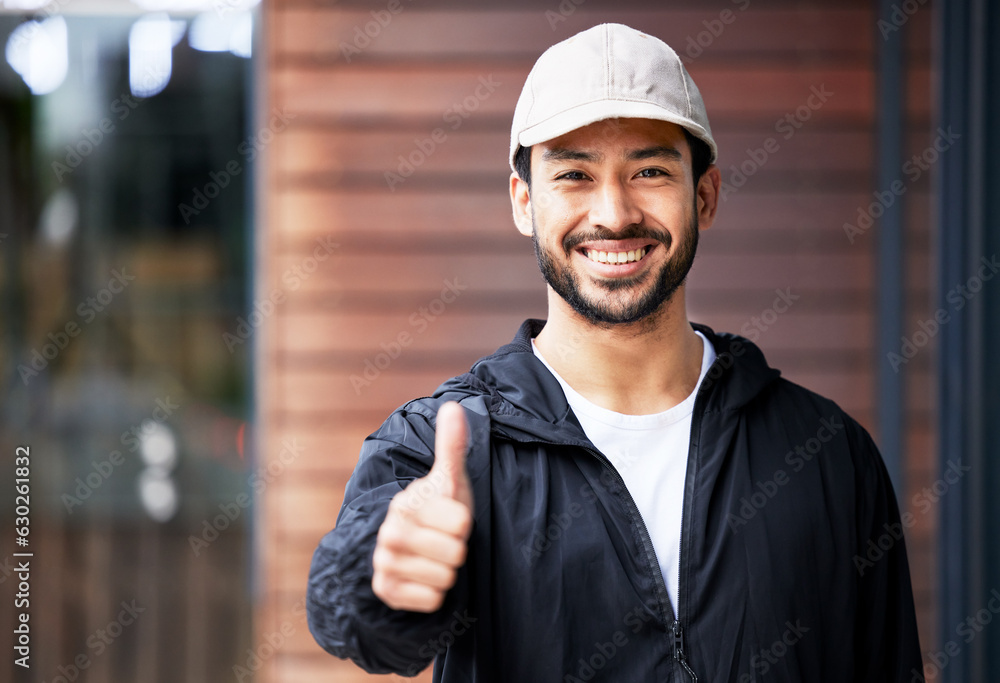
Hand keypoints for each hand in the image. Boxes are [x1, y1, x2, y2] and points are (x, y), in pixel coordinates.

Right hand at [372, 401, 473, 611]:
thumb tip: (453, 406)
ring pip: (444, 578)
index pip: (462, 522)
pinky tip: (424, 577)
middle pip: (454, 553)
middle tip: (443, 541)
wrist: (412, 546)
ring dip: (446, 571)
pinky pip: (431, 599)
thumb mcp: (449, 479)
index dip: (464, 523)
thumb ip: (452, 446)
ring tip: (434, 558)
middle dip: (456, 549)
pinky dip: (434, 593)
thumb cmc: (438, 509)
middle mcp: (390, 532)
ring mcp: (384, 562)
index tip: (451, 518)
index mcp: (406, 503)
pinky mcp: (386, 590)